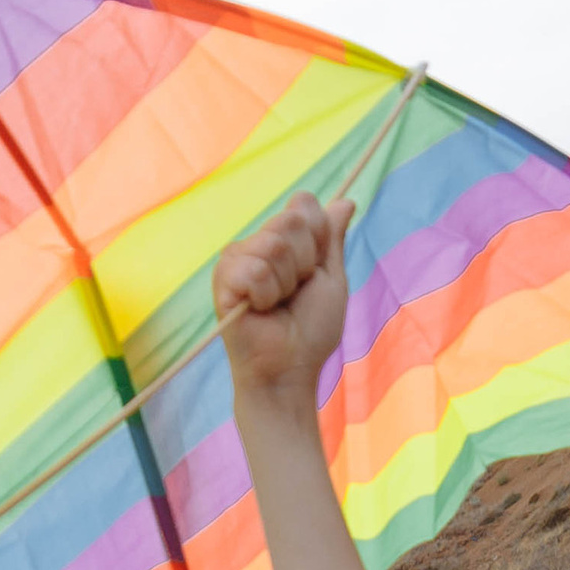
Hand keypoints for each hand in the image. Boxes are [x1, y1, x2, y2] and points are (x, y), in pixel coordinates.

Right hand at [216, 188, 350, 411]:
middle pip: (291, 220)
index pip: (303, 204)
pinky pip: (253, 269)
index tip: (315, 271)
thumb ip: (332, 239)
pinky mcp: (223, 278)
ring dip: (285, 283)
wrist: (290, 368)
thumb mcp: (331, 279)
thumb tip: (346, 201)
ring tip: (276, 305)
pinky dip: (266, 295)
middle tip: (294, 294)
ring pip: (273, 244)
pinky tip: (259, 311)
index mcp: (283, 239)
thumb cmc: (310, 332)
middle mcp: (258, 243)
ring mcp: (237, 258)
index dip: (318, 239)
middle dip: (304, 263)